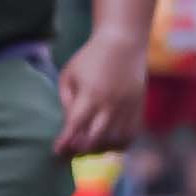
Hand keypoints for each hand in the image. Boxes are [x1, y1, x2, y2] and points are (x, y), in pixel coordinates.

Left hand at [55, 27, 148, 156]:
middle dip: (81, 149)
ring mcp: (127, 107)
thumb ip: (67, 100)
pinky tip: (109, 143)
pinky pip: (131, 135)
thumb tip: (70, 125)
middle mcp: (110, 103)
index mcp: (90, 93)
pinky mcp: (138, 108)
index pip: (75, 125)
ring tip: (90, 148)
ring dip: (100, 149)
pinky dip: (119, 145)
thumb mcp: (70, 74)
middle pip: (95, 138)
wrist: (124, 43)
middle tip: (72, 151)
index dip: (65, 141)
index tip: (57, 151)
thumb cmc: (91, 58)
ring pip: (114, 140)